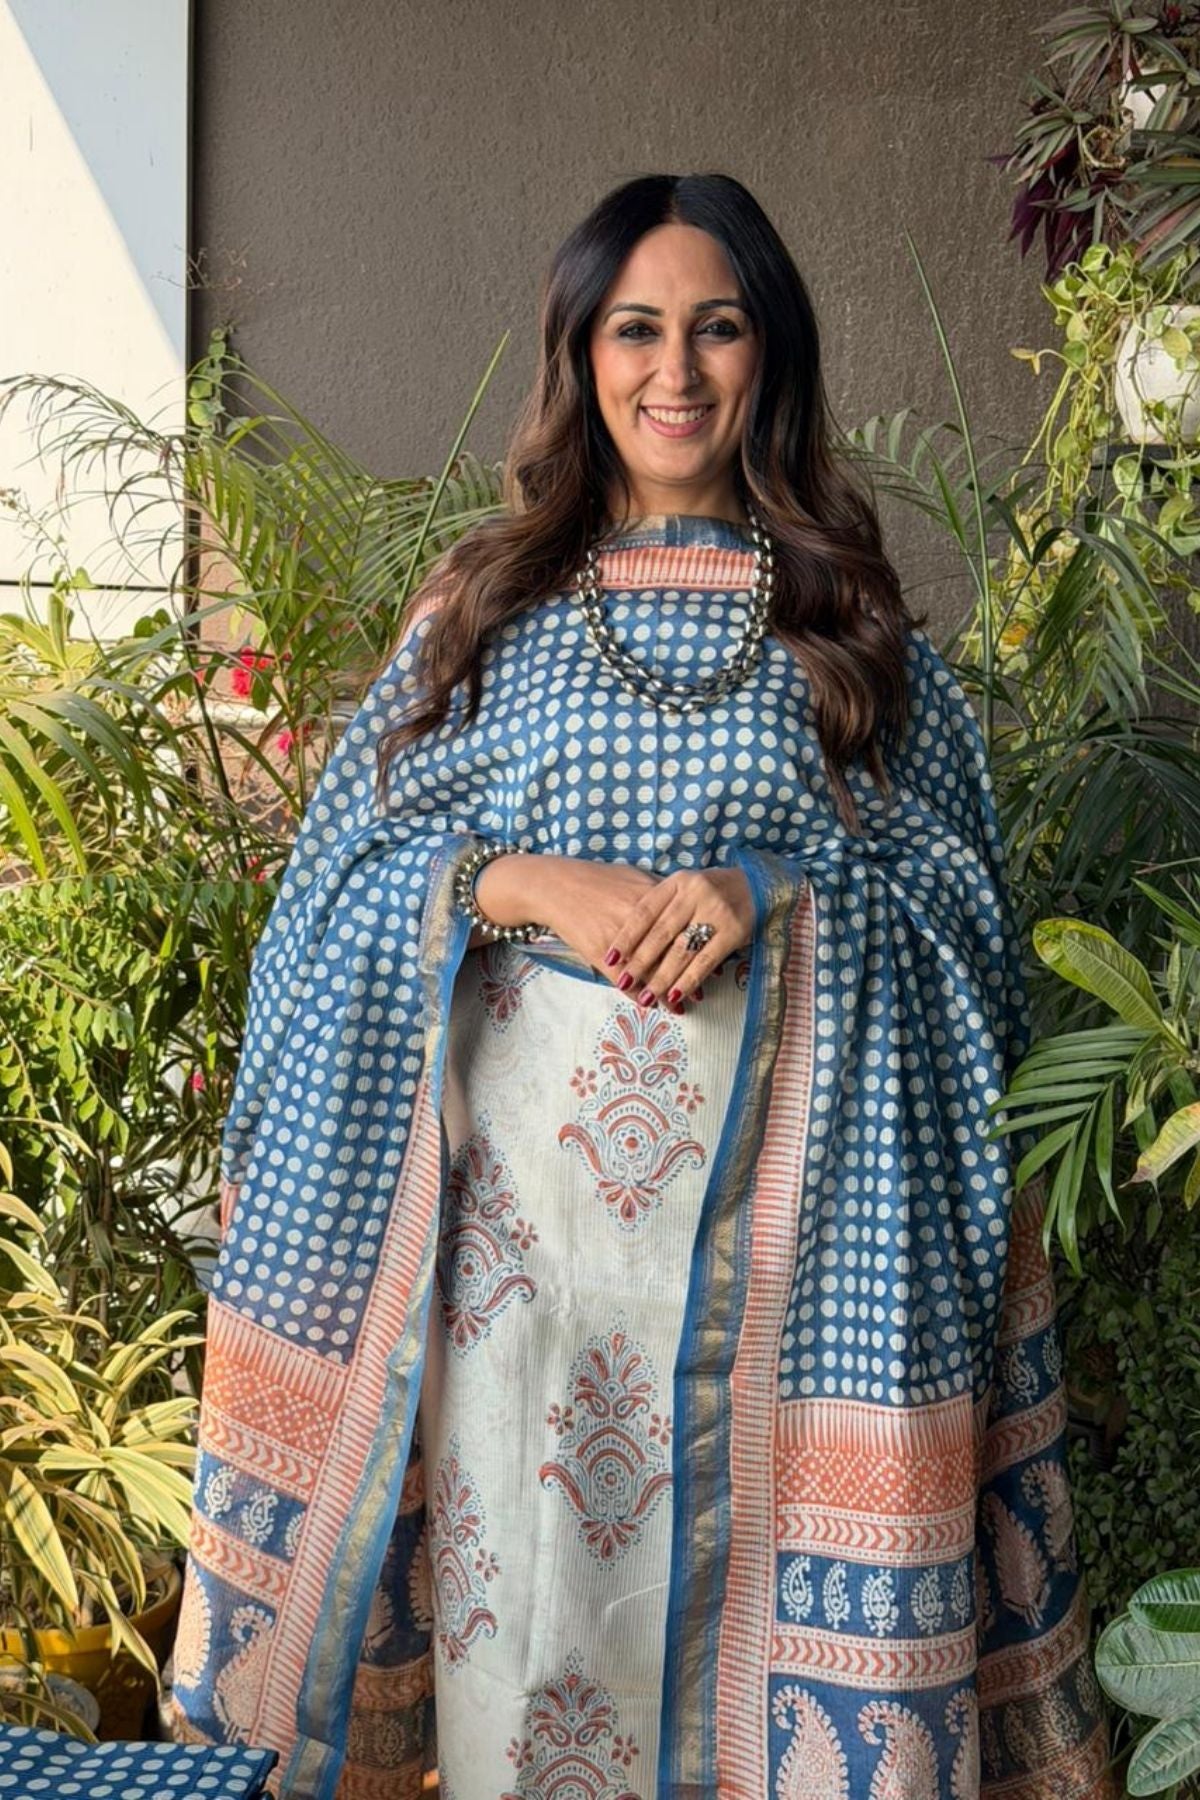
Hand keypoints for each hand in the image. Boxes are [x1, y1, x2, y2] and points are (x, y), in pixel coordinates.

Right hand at [475, 853, 752, 1012]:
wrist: (557, 886)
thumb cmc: (597, 880)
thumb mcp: (633, 876)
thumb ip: (660, 892)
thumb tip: (685, 903)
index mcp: (651, 898)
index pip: (683, 926)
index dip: (700, 946)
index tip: (715, 959)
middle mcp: (640, 920)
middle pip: (672, 952)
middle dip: (690, 974)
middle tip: (705, 990)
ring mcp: (621, 940)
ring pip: (651, 972)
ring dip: (667, 991)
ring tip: (682, 1005)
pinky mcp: (601, 954)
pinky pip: (625, 981)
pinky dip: (639, 995)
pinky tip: (650, 1006)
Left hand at [602, 866, 754, 1008]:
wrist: (757, 884)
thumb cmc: (710, 891)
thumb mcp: (684, 889)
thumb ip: (661, 908)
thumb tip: (629, 946)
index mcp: (677, 883)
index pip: (645, 912)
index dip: (627, 937)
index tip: (610, 958)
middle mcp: (695, 894)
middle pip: (661, 933)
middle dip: (640, 961)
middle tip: (624, 982)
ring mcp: (715, 912)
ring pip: (682, 951)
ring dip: (662, 978)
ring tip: (646, 997)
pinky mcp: (733, 932)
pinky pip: (705, 961)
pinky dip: (688, 981)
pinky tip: (675, 995)